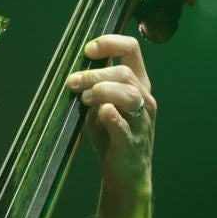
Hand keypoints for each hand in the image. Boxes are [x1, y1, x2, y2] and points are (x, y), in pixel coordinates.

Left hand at [65, 34, 153, 197]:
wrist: (126, 174)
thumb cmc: (112, 136)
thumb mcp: (103, 104)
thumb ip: (95, 86)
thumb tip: (72, 67)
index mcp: (138, 85)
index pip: (132, 48)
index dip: (110, 43)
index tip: (88, 51)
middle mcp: (144, 99)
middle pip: (124, 72)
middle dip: (94, 74)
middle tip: (72, 83)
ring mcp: (141, 120)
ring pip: (128, 93)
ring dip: (101, 90)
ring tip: (84, 99)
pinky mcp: (132, 142)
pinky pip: (125, 125)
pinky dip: (113, 116)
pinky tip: (103, 112)